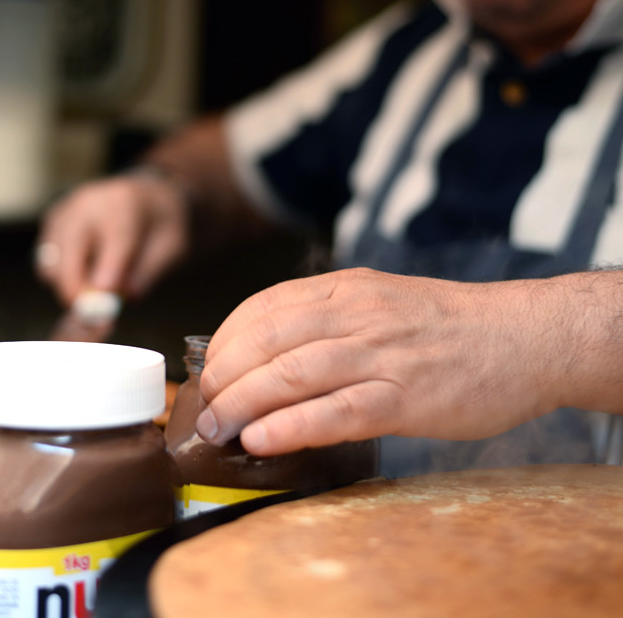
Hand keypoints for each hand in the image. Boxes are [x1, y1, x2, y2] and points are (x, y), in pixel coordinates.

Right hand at [35, 170, 189, 305]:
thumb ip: (150, 271)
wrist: (146, 195)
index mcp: (125, 203)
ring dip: (70, 284)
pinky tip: (87, 273)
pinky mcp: (53, 221)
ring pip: (52, 261)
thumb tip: (126, 296)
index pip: (116, 237)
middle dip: (77, 287)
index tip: (106, 295)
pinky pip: (47, 260)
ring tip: (99, 287)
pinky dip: (61, 276)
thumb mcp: (173, 246)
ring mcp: (66, 210)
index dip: (109, 268)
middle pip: (70, 249)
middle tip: (93, 314)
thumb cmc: (161, 222)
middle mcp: (89, 202)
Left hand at [195, 268, 576, 455]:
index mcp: (347, 287)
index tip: (207, 369)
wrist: (523, 336)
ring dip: (244, 404)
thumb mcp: (382, 300)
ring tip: (218, 430)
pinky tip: (264, 441)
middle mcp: (357, 313)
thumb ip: (331, 318)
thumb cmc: (448, 326)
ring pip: (293, 374)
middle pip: (268, 340)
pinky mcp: (406, 397)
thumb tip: (271, 352)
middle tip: (204, 409)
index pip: (265, 306)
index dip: (226, 339)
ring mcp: (382, 354)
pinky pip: (336, 412)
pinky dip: (292, 426)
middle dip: (224, 377)